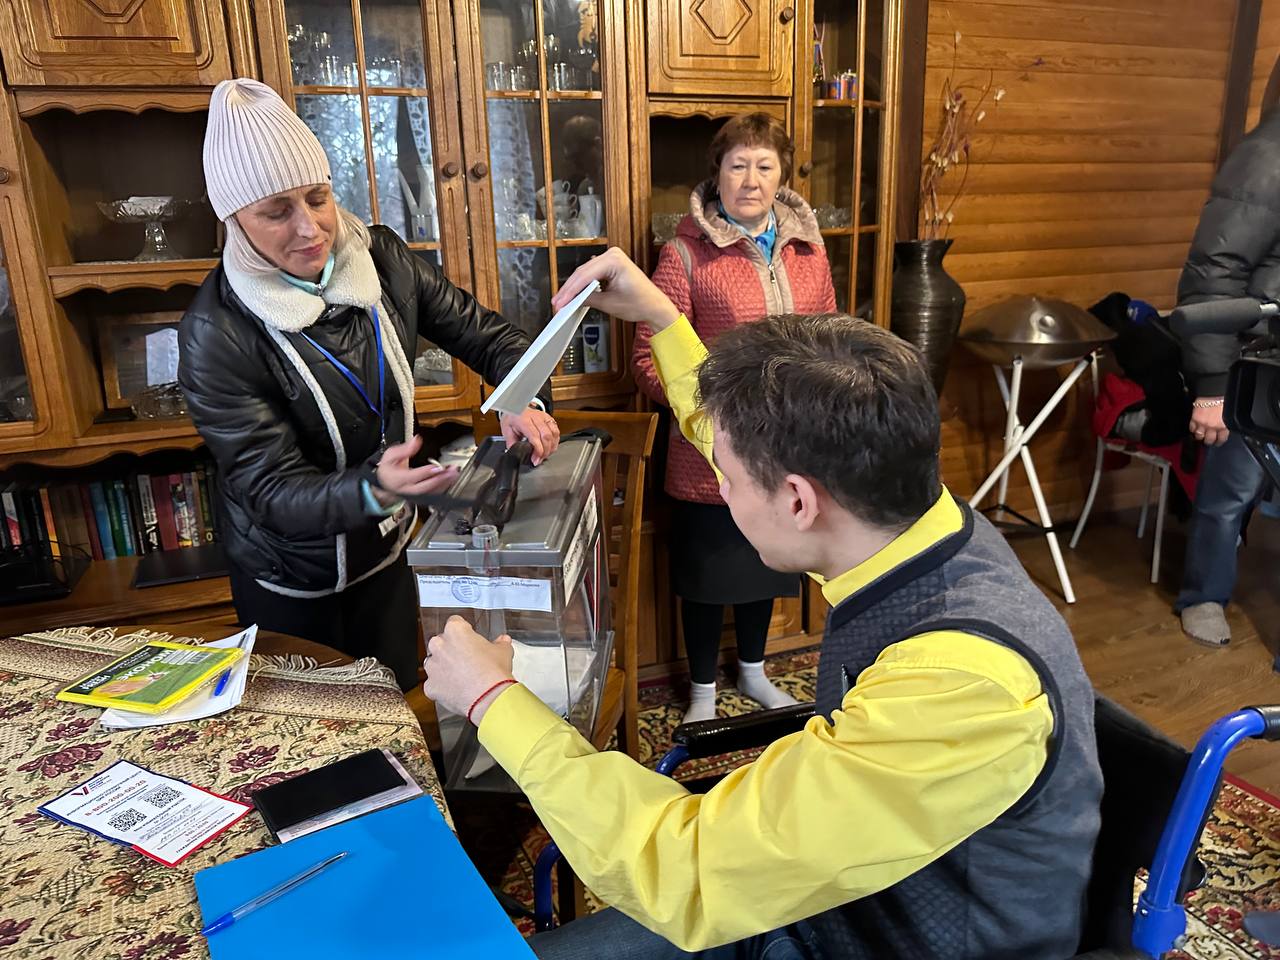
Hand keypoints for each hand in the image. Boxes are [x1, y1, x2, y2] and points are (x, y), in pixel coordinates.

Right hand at [374, 435, 458, 502]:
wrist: (386, 486)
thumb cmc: (389, 470)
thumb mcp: (390, 456)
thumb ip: (404, 449)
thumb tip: (416, 440)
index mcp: (397, 479)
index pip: (412, 477)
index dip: (425, 472)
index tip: (436, 467)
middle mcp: (406, 490)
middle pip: (424, 487)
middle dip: (439, 480)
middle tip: (451, 471)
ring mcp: (414, 496)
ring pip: (431, 492)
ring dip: (444, 483)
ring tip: (454, 473)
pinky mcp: (421, 497)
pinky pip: (434, 494)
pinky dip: (444, 487)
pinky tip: (451, 478)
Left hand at [421, 616, 515, 724]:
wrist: (489, 698)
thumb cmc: (494, 672)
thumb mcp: (503, 651)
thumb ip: (500, 643)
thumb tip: (503, 641)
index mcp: (456, 631)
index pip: (455, 622)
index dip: (464, 631)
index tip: (468, 638)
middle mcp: (439, 646)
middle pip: (441, 642)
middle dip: (451, 649)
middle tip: (466, 658)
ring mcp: (433, 667)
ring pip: (434, 663)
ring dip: (443, 667)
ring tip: (461, 676)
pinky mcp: (430, 686)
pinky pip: (433, 684)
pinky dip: (442, 687)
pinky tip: (456, 690)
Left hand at [500, 406, 559, 464]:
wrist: (517, 407)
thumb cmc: (512, 418)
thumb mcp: (507, 430)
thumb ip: (511, 443)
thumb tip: (515, 453)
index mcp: (524, 420)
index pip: (535, 436)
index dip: (537, 450)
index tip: (535, 459)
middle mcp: (536, 417)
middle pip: (546, 436)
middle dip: (545, 451)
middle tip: (539, 460)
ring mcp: (544, 417)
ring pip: (554, 434)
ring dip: (551, 447)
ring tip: (545, 455)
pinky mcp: (549, 419)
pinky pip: (556, 431)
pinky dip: (555, 442)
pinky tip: (550, 448)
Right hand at [551, 247, 680, 331]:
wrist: (655, 306)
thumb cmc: (641, 302)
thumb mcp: (610, 304)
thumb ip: (588, 299)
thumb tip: (571, 300)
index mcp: (614, 260)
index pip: (585, 276)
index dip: (569, 291)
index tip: (559, 302)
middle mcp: (612, 254)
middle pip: (582, 273)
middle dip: (569, 290)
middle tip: (557, 303)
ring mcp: (611, 258)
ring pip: (584, 273)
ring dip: (574, 287)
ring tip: (562, 300)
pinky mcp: (610, 265)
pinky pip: (591, 273)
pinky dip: (582, 284)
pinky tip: (573, 294)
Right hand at [1190, 399, 1228, 445]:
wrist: (1214, 393)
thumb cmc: (1223, 401)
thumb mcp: (1229, 414)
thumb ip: (1225, 422)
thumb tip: (1224, 427)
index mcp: (1224, 426)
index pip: (1221, 439)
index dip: (1219, 441)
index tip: (1218, 441)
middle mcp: (1213, 427)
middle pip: (1209, 440)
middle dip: (1209, 441)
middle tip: (1208, 440)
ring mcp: (1203, 424)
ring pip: (1199, 436)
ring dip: (1200, 436)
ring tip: (1200, 435)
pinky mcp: (1194, 419)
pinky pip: (1191, 428)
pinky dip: (1193, 429)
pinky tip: (1194, 428)